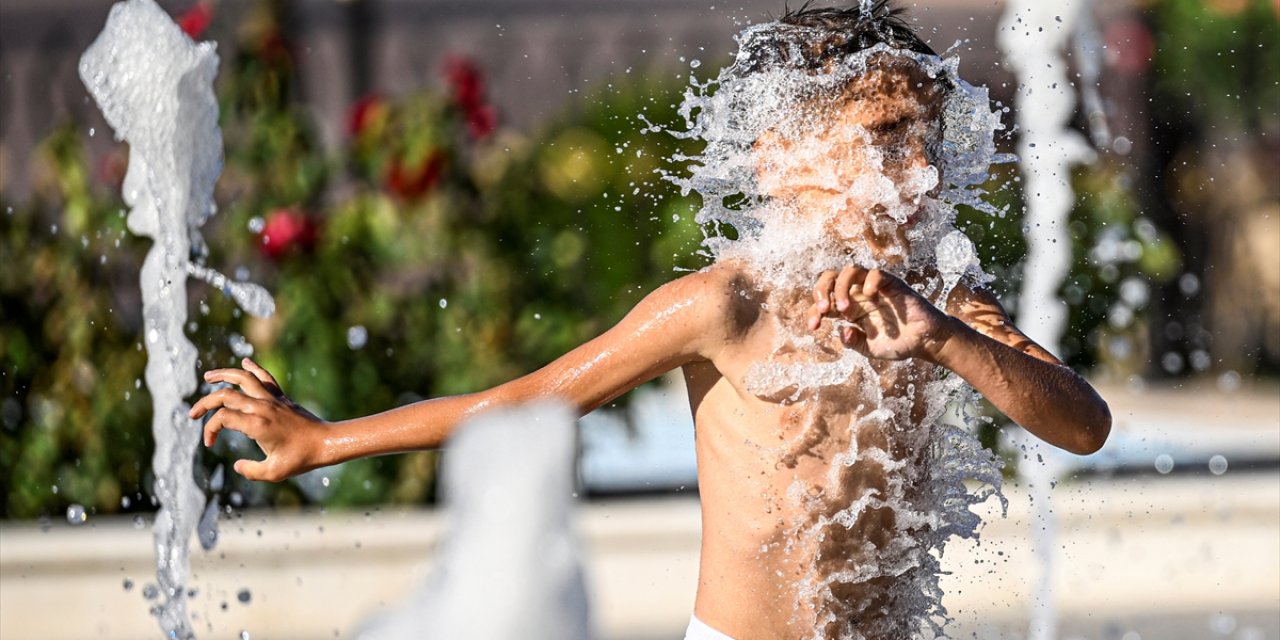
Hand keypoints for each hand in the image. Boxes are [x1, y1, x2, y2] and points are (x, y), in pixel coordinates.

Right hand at [189, 357, 325, 481]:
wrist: (327, 442)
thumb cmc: (301, 459)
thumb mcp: (274, 473)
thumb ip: (251, 471)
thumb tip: (237, 466)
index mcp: (257, 425)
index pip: (222, 418)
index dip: (209, 430)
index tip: (210, 444)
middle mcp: (262, 407)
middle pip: (226, 396)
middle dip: (205, 404)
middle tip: (192, 414)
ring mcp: (272, 399)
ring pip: (243, 378)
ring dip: (223, 375)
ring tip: (208, 376)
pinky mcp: (281, 397)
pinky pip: (265, 377)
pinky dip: (253, 368)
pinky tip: (244, 361)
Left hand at [805, 266, 954, 360]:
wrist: (925, 342)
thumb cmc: (898, 343)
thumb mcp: (870, 349)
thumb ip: (854, 342)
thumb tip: (842, 330)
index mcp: (849, 309)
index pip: (823, 302)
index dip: (813, 312)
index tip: (814, 327)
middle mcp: (858, 295)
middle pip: (830, 277)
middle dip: (820, 290)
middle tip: (823, 309)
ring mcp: (874, 287)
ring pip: (850, 270)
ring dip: (841, 287)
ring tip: (845, 309)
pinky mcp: (892, 284)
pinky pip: (876, 273)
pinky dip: (869, 283)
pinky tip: (871, 298)